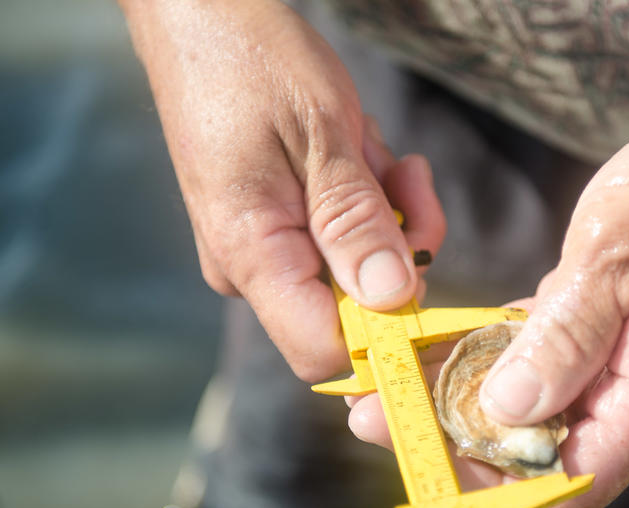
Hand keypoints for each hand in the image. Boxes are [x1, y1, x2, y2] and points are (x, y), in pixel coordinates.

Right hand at [120, 0, 444, 380]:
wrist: (202, 14)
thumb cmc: (253, 62)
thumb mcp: (322, 136)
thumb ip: (357, 223)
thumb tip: (392, 300)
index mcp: (253, 255)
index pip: (325, 353)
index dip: (387, 336)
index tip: (426, 280)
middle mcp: (254, 267)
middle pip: (356, 308)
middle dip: (397, 246)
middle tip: (402, 179)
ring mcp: (266, 247)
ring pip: (359, 267)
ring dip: (386, 209)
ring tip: (367, 146)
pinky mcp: (278, 225)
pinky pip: (344, 236)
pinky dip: (368, 195)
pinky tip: (357, 147)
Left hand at [348, 92, 628, 507]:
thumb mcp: (615, 260)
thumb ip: (562, 341)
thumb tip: (507, 412)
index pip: (569, 486)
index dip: (492, 487)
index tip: (420, 458)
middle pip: (543, 452)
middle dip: (460, 441)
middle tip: (381, 414)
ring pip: (542, 407)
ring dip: (471, 398)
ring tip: (398, 379)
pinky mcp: (621, 330)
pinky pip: (553, 361)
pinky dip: (503, 357)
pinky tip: (452, 342)